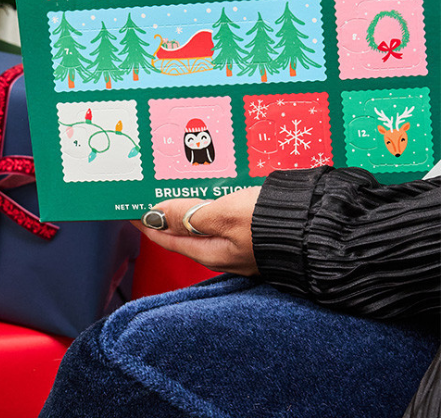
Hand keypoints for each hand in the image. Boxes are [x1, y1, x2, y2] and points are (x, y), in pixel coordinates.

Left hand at [131, 188, 261, 275]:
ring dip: (186, 207)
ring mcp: (239, 244)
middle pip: (183, 232)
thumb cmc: (271, 225)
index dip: (146, 223)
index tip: (129, 210)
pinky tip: (209, 192)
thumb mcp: (222, 217)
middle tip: (146, 195)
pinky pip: (221, 217)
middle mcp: (223, 252)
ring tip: (171, 190)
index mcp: (211, 253)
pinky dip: (208, 205)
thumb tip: (155, 217)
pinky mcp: (253, 232)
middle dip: (163, 214)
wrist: (313, 228)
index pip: (167, 239)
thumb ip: (187, 218)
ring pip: (203, 224)